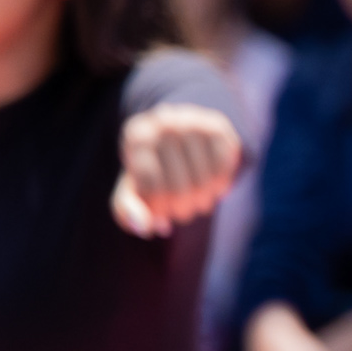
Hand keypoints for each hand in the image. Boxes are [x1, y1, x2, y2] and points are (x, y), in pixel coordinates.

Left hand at [115, 104, 245, 235]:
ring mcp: (193, 122)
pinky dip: (220, 188)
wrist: (179, 138)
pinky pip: (224, 171)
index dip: (159, 211)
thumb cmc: (153, 171)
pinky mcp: (218, 127)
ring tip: (197, 201)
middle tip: (182, 211)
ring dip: (202, 203)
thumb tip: (145, 228)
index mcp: (136, 137)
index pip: (151, 187)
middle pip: (179, 189)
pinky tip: (213, 187)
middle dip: (182, 211)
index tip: (161, 214)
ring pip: (204, 183)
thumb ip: (127, 211)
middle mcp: (163, 123)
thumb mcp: (133, 189)